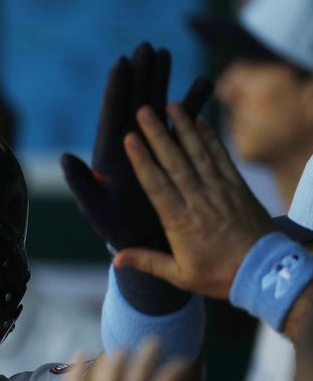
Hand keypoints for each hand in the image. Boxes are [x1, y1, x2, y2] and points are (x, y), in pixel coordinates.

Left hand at [62, 42, 211, 251]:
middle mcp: (129, 148)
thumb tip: (64, 158)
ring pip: (158, 109)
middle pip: (135, 104)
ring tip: (167, 53)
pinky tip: (202, 84)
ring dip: (162, 82)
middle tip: (146, 46)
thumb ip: (81, 183)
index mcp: (110, 156)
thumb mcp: (96, 207)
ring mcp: (152, 150)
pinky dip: (192, 106)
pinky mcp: (172, 155)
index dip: (117, 90)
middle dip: (140, 76)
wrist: (145, 242)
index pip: (112, 116)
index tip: (121, 62)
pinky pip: (184, 126)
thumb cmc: (118, 229)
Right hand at [114, 104, 275, 298]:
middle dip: (158, 133)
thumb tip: (116, 259)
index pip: (156, 184)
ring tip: (171, 105)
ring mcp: (220, 190)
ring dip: (183, 127)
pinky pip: (221, 157)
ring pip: (198, 153)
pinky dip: (210, 137)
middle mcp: (199, 200)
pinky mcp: (237, 187)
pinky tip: (200, 121)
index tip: (130, 139)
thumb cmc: (219, 275)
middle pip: (174, 161)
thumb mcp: (179, 275)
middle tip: (144, 110)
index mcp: (180, 221)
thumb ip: (147, 262)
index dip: (142, 160)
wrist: (264, 272)